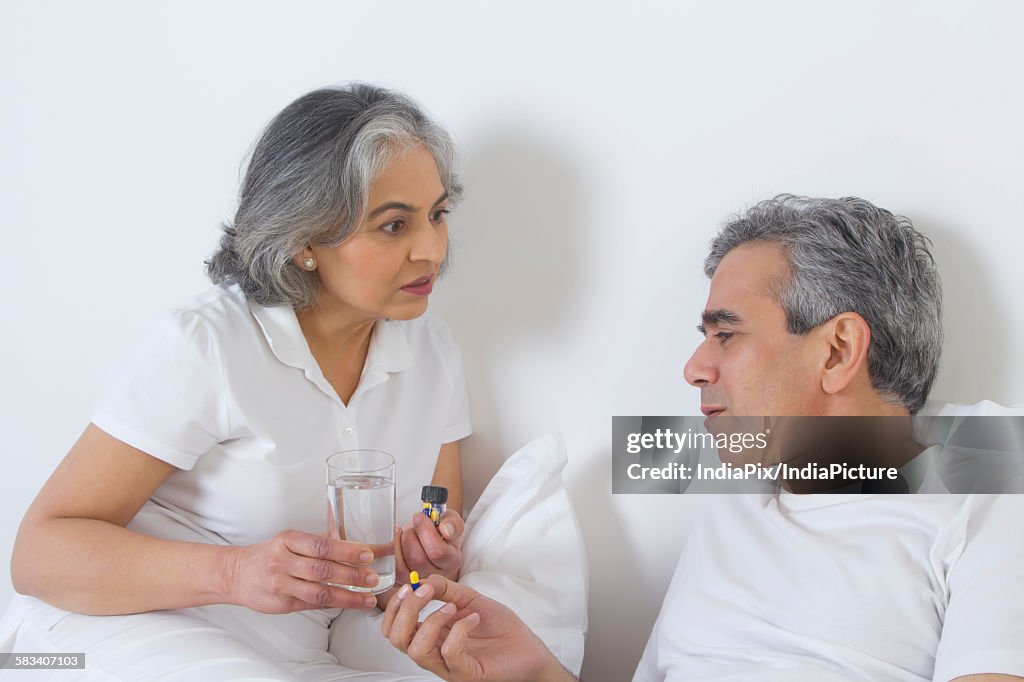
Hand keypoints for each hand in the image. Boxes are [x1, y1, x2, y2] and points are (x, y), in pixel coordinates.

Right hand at [223, 530, 384, 612]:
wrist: (235, 574)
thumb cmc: (269, 554)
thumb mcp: (290, 540)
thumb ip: (319, 541)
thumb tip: (356, 542)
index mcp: (288, 540)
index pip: (321, 545)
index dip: (346, 550)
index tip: (368, 554)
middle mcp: (282, 561)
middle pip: (322, 569)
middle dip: (352, 574)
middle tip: (373, 578)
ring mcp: (281, 584)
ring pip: (319, 592)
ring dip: (348, 596)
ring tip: (368, 598)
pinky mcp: (281, 603)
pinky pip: (312, 603)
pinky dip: (333, 603)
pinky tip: (350, 603)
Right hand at [381, 575, 574, 681]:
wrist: (527, 649)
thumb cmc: (500, 629)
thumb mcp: (469, 599)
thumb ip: (445, 589)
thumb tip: (422, 579)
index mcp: (431, 636)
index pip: (393, 628)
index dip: (394, 606)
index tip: (411, 586)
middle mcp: (435, 652)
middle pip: (396, 639)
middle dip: (406, 609)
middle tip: (426, 592)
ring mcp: (449, 665)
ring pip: (416, 650)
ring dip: (431, 620)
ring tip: (452, 606)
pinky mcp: (466, 673)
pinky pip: (450, 654)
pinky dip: (459, 629)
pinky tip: (474, 619)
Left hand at [398, 509, 464, 581]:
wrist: (433, 541)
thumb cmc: (442, 533)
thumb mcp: (452, 523)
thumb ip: (453, 523)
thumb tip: (446, 530)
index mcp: (452, 561)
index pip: (438, 552)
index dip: (425, 532)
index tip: (419, 517)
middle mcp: (436, 575)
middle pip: (417, 559)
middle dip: (410, 536)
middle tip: (411, 525)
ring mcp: (418, 581)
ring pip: (402, 566)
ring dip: (398, 544)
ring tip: (404, 532)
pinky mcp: (402, 581)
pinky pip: (392, 570)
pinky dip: (391, 552)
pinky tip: (396, 540)